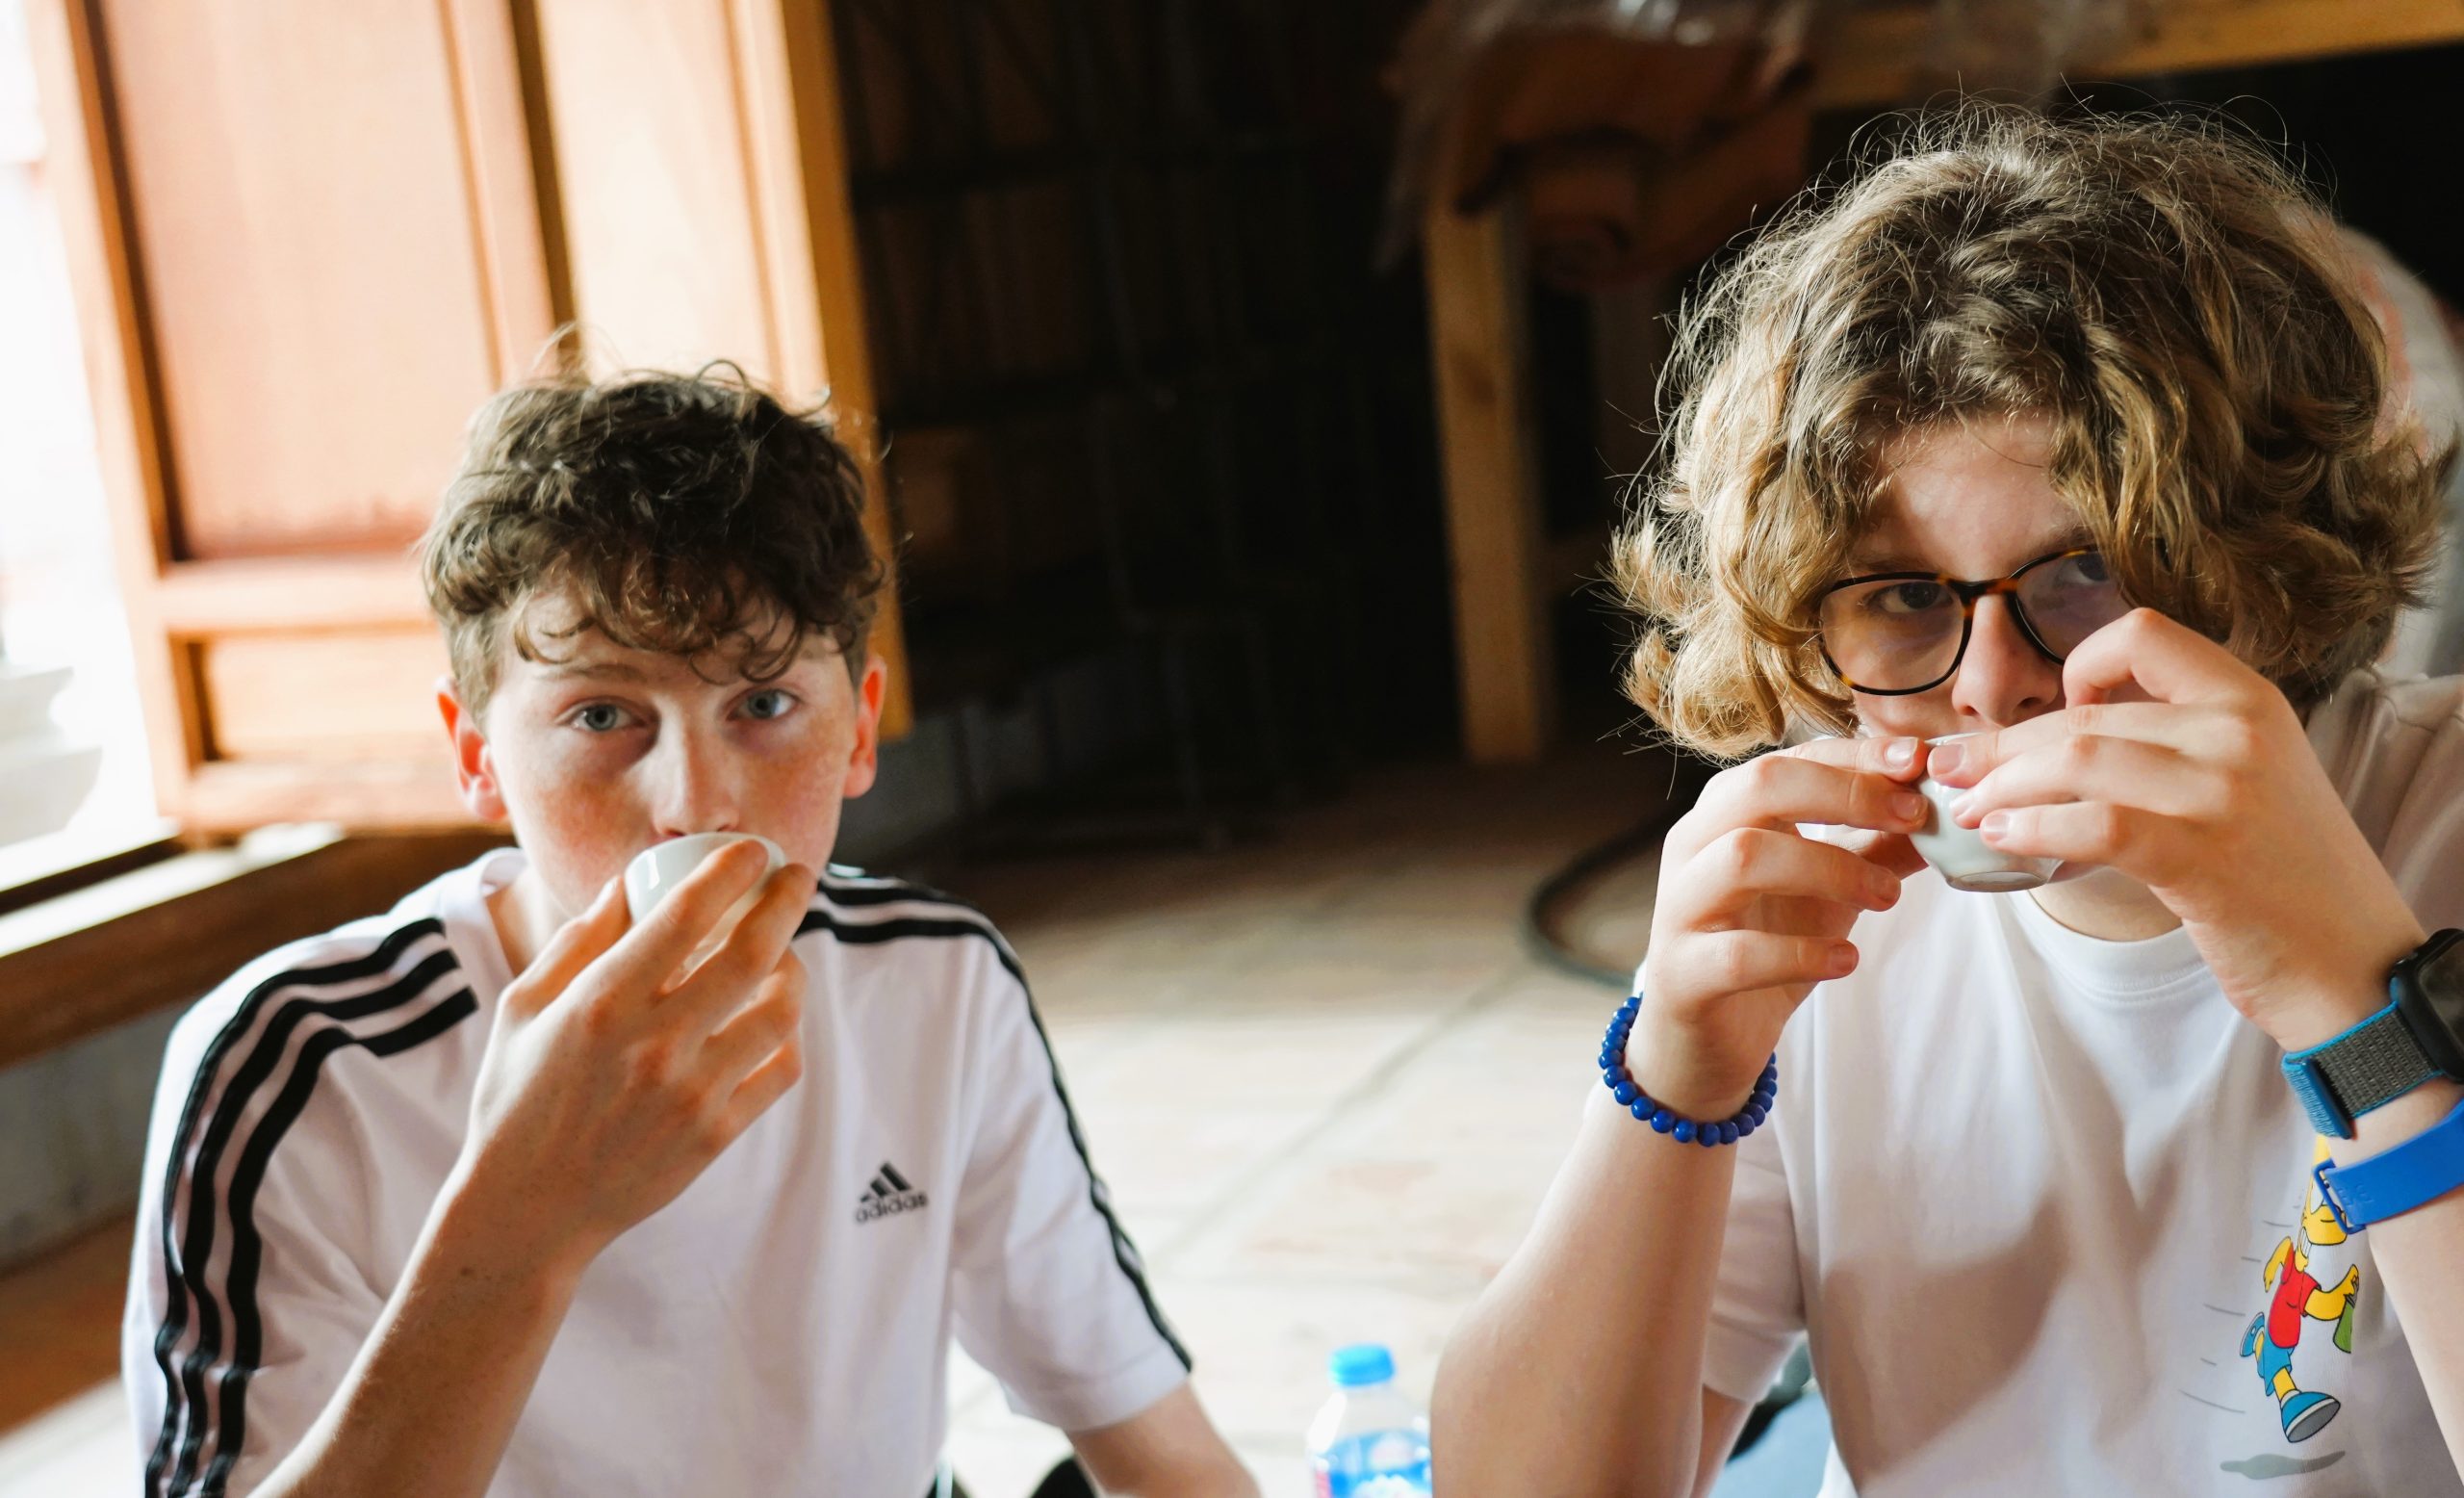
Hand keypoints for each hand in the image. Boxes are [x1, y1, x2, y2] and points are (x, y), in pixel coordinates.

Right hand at [450, 840, 812, 1278]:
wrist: (526, 1209)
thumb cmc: (518, 1097)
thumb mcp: (523, 1008)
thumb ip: (579, 940)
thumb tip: (630, 881)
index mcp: (601, 1002)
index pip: (686, 914)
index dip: (730, 870)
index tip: (752, 849)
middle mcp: (652, 1044)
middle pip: (752, 952)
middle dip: (785, 900)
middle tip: (797, 878)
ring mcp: (691, 1093)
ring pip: (780, 1011)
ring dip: (793, 969)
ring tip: (784, 955)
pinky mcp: (715, 1134)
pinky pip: (780, 1069)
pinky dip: (786, 1036)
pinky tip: (772, 1020)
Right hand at [1633, 734, 1930, 1115]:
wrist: (1704, 1037)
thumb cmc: (1764, 944)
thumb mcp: (1830, 889)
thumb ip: (1877, 848)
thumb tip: (1948, 813)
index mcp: (1726, 814)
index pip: (1790, 759)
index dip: (1855, 756)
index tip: (1918, 763)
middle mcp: (1694, 847)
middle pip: (1757, 787)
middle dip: (1843, 793)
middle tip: (1912, 816)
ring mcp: (1682, 908)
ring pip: (1742, 858)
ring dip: (1829, 868)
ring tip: (1888, 897)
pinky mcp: (1684, 973)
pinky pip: (1739, 954)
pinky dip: (1800, 954)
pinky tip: (1845, 961)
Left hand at [1930, 608, 2423, 1050]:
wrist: (2352, 963)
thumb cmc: (2284, 875)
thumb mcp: (2248, 778)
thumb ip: (2176, 743)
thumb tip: (2064, 735)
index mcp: (2249, 699)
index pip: (2141, 634)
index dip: (2078, 664)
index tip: (2054, 711)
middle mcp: (2237, 731)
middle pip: (2085, 713)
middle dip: (2002, 745)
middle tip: (1952, 771)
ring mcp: (2221, 792)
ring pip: (2075, 759)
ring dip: (2002, 784)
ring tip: (1968, 808)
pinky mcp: (2200, 857)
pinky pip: (2091, 824)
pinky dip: (2032, 827)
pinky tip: (2003, 838)